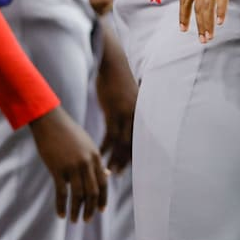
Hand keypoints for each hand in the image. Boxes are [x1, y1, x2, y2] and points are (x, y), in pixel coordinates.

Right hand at [28, 106, 107, 222]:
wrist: (49, 120)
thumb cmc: (67, 131)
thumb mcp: (86, 143)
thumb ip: (96, 160)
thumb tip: (107, 175)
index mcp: (95, 156)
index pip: (103, 183)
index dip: (102, 199)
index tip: (100, 210)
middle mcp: (86, 162)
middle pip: (92, 192)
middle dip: (90, 209)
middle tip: (87, 219)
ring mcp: (72, 166)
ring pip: (78, 195)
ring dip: (77, 210)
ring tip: (74, 220)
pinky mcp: (57, 168)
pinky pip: (62, 192)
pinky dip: (62, 206)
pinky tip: (61, 214)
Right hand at [95, 25, 136, 173]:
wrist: (113, 64)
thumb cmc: (118, 79)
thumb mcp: (128, 96)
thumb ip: (130, 110)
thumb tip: (128, 119)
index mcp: (140, 115)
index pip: (139, 141)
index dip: (134, 156)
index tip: (129, 169)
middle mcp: (136, 117)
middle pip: (132, 146)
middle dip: (125, 162)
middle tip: (117, 176)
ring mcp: (126, 115)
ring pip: (122, 144)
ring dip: (115, 158)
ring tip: (108, 171)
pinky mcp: (114, 112)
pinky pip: (110, 134)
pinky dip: (105, 146)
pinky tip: (99, 153)